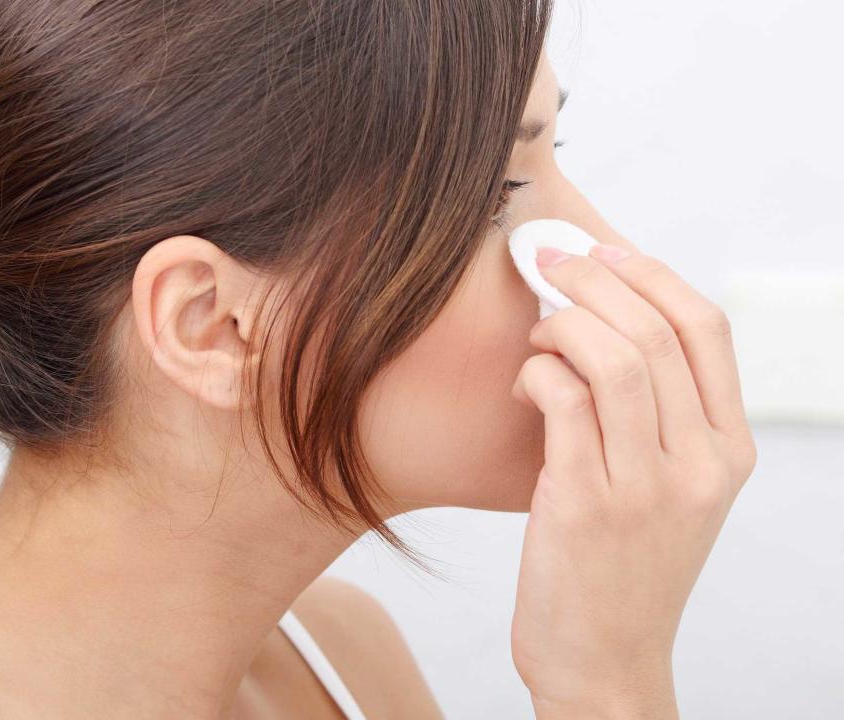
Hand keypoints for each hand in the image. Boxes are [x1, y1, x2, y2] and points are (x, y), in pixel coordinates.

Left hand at [509, 243, 757, 717]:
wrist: (603, 658)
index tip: (606, 251)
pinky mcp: (584, 503)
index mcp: (729, 452)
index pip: (707, 330)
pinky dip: (537, 372)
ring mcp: (645, 486)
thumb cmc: (624, 563)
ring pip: (613, 359)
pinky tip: (524, 383)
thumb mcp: (672, 489)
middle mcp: (700, 465)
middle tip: (549, 264)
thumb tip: (607, 319)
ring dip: (562, 322)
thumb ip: (662, 414)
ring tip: (537, 328)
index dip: (652, 275)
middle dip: (594, 280)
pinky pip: (563, 400)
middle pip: (654, 332)